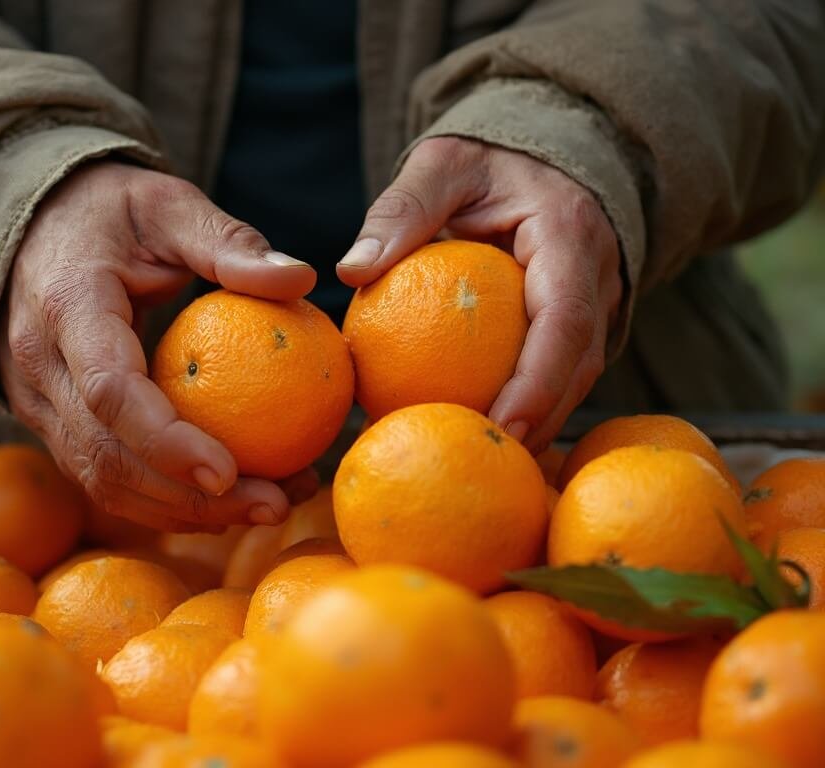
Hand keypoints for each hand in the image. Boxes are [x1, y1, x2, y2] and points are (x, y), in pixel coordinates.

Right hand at [0, 162, 317, 531]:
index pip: (109, 391)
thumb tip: (303, 278)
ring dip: (184, 511)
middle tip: (277, 504)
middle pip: (108, 457)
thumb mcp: (168, 206)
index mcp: (66, 305)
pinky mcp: (52, 422)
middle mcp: (40, 366)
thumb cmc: (108, 212)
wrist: (27, 226)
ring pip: (102, 481)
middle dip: (192, 497)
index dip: (166, 441)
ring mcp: (37, 402)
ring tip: (268, 507)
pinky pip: (103, 476)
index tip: (231, 470)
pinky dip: (163, 500)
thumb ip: (228, 242)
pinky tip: (226, 499)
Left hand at [338, 137, 621, 451]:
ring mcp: (598, 300)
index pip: (565, 320)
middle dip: (542, 419)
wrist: (543, 151)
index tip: (502, 425)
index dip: (539, 380)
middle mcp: (599, 275)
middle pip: (580, 363)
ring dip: (540, 421)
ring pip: (579, 375)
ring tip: (486, 460)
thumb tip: (351, 270)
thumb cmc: (488, 158)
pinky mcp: (582, 319)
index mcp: (569, 236)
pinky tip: (486, 429)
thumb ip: (402, 209)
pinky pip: (562, 369)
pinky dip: (533, 403)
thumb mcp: (442, 164)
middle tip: (488, 463)